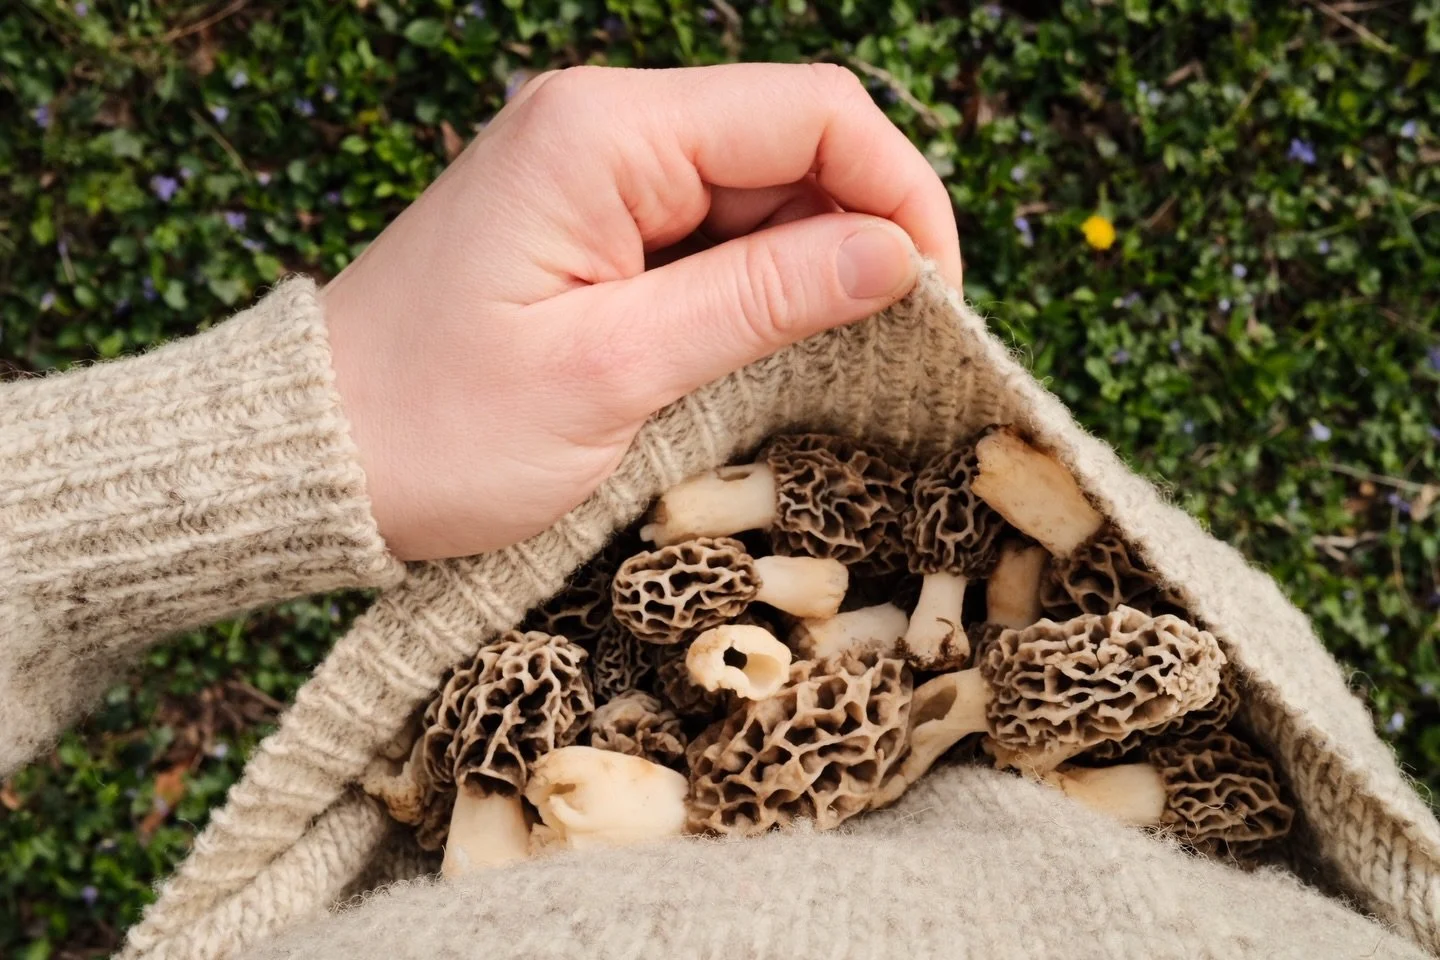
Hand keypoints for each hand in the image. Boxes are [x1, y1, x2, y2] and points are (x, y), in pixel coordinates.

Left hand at [322, 63, 962, 561]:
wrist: (317, 458)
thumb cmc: (439, 428)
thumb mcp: (614, 373)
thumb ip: (761, 301)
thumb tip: (893, 256)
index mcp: (604, 133)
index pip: (812, 111)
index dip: (899, 192)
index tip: (935, 296)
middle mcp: (603, 126)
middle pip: (793, 143)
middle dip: (863, 234)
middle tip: (897, 345)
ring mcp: (594, 173)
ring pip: (759, 191)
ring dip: (813, 267)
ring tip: (835, 362)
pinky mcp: (589, 224)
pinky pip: (708, 233)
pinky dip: (757, 286)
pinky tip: (773, 351)